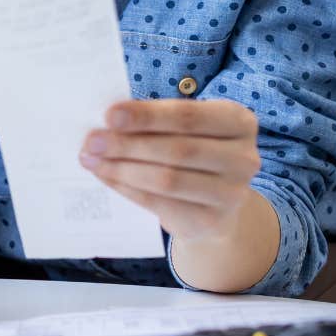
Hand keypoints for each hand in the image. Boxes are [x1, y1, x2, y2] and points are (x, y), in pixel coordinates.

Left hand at [78, 99, 262, 241]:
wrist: (216, 205)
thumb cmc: (193, 151)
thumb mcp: (186, 129)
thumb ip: (156, 121)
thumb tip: (107, 122)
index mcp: (239, 122)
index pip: (189, 116)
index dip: (147, 116)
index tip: (109, 115)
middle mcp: (244, 158)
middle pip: (176, 149)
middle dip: (127, 144)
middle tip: (91, 141)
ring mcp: (232, 194)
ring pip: (167, 179)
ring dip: (122, 168)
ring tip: (92, 159)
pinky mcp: (212, 221)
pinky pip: (160, 204)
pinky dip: (127, 189)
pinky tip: (107, 177)